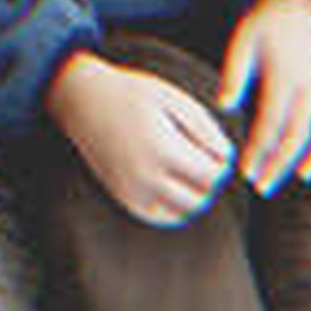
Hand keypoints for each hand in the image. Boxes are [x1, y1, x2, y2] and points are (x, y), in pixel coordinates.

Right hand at [45, 50, 234, 226]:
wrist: (83, 101)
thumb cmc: (132, 93)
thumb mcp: (174, 98)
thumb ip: (205, 128)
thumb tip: (227, 157)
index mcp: (162, 150)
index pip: (212, 174)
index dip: (222, 160)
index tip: (214, 144)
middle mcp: (146, 178)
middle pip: (201, 196)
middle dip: (210, 178)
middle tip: (203, 155)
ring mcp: (133, 192)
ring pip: (185, 211)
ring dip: (196, 194)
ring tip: (189, 167)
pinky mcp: (125, 199)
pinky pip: (163, 217)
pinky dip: (177, 206)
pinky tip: (174, 182)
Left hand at [218, 0, 310, 196]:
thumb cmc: (265, 25)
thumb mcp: (243, 41)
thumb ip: (234, 75)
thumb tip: (223, 106)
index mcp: (284, 75)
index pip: (271, 124)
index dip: (258, 151)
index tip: (245, 171)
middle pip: (299, 134)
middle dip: (279, 164)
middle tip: (261, 185)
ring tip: (302, 174)